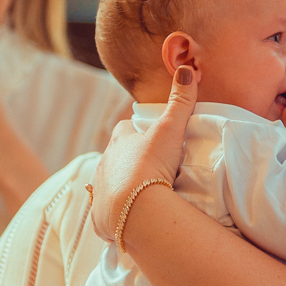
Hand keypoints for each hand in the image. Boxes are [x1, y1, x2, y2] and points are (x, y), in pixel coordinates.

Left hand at [90, 65, 198, 241]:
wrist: (135, 209)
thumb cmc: (151, 164)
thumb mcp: (170, 129)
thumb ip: (180, 101)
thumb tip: (186, 69)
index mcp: (119, 141)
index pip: (125, 130)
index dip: (137, 133)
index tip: (151, 140)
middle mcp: (104, 163)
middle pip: (116, 157)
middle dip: (129, 161)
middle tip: (150, 169)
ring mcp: (100, 190)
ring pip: (109, 184)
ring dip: (122, 187)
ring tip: (141, 195)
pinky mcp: (100, 216)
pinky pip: (106, 212)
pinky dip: (116, 213)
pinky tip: (128, 217)